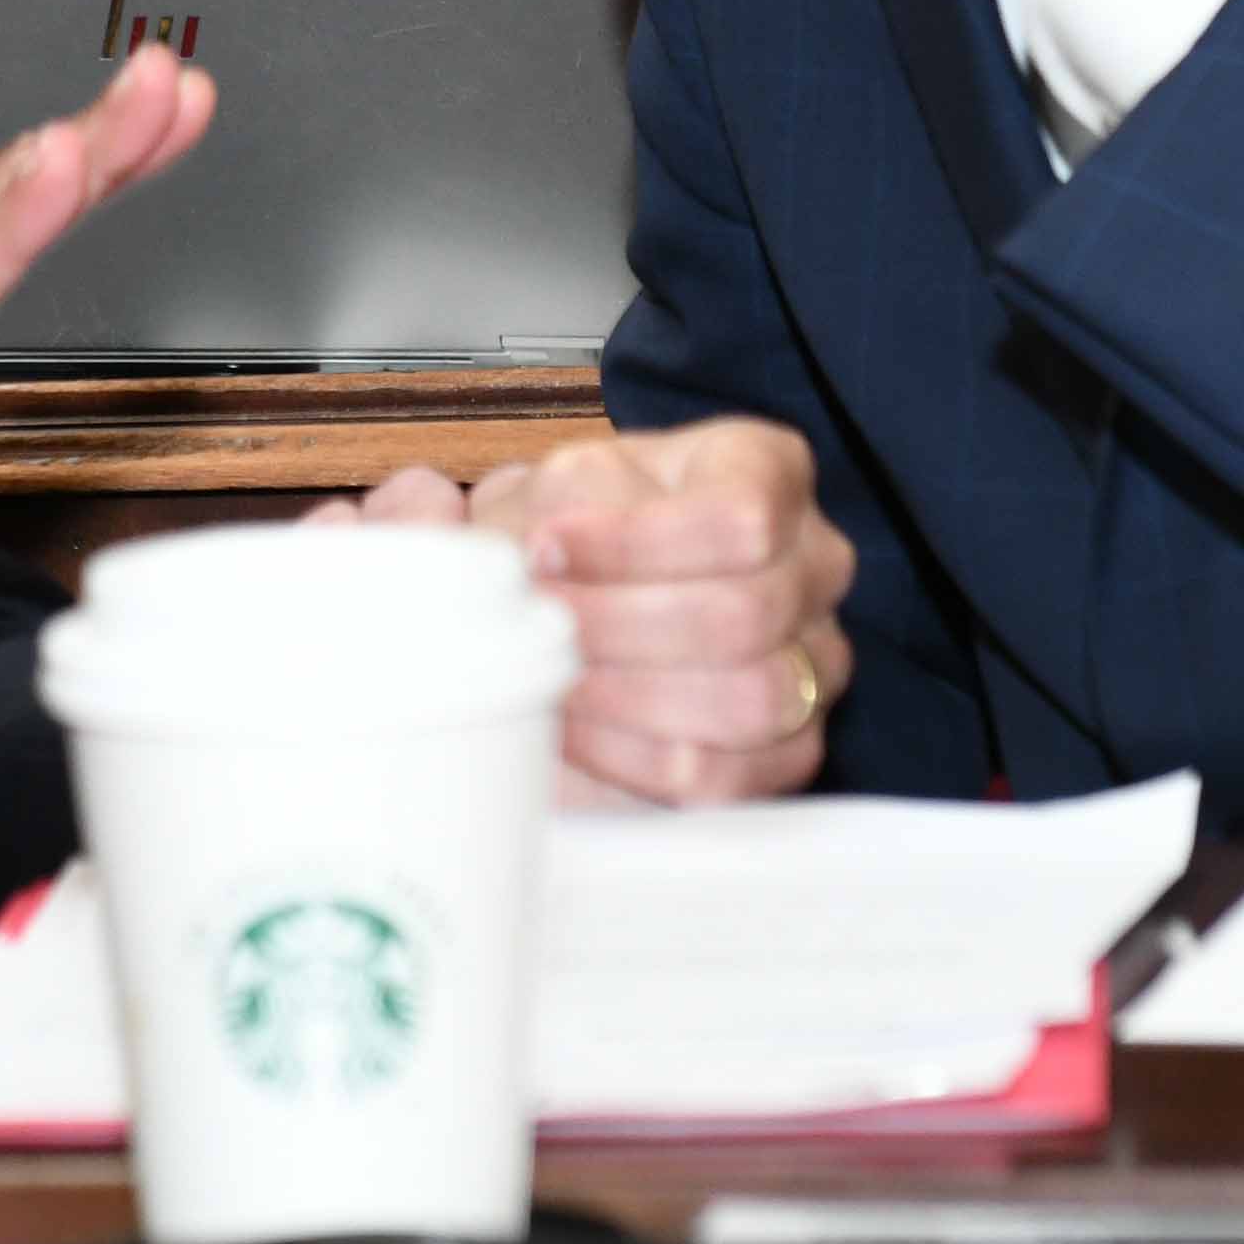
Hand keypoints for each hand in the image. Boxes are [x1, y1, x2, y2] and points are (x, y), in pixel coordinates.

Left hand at [324, 419, 853, 806]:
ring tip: (552, 682)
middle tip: (537, 627)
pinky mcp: (789, 745)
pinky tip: (576, 733)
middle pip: (744, 612)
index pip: (741, 516)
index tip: (544, 549)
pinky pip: (736, 773)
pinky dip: (642, 758)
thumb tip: (428, 514)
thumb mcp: (537, 492)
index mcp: (764, 471)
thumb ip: (498, 500)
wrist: (583, 601)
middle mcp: (813, 560)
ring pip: (751, 698)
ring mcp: (816, 657)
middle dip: (619, 626)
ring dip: (630, 696)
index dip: (635, 543)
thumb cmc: (573, 538)